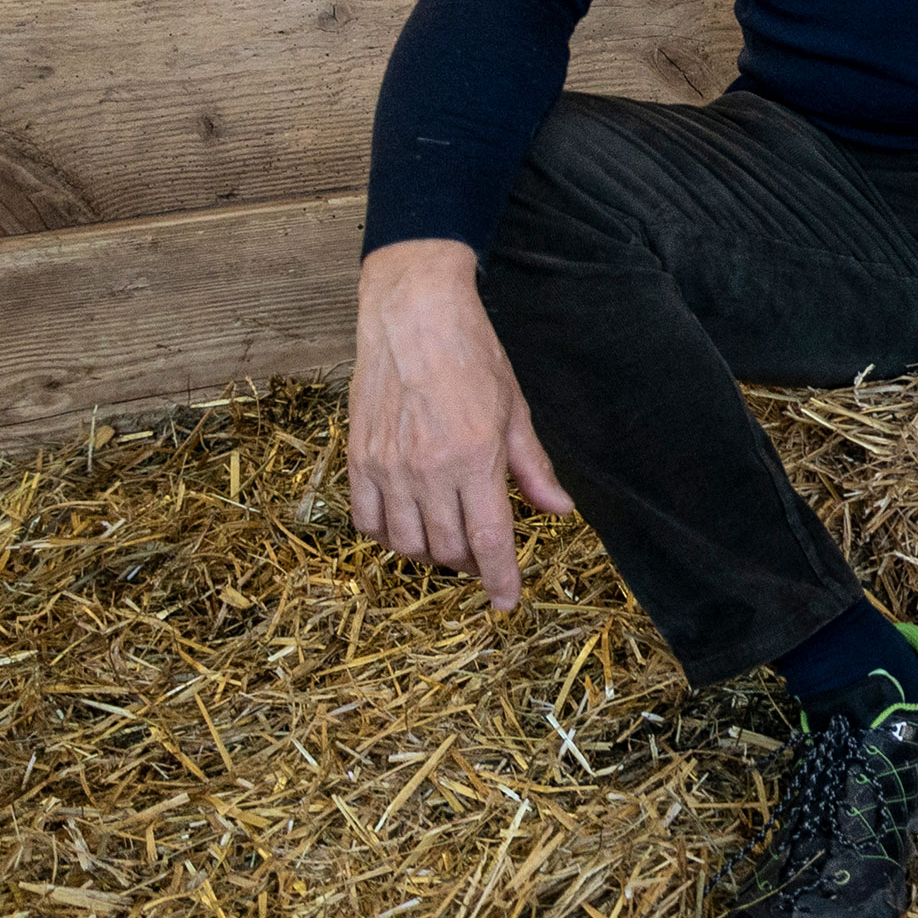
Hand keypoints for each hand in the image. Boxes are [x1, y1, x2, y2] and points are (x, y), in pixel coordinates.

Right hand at [347, 239, 575, 610]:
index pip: (488, 539)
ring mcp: (387, 466)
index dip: (500, 578)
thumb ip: (532, 467)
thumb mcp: (515, 410)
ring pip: (406, 543)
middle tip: (485, 555)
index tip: (507, 602)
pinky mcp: (358, 458)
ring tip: (450, 539)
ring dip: (431, 553)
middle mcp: (427, 469)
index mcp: (474, 457)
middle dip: (470, 564)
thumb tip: (559, 510)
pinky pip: (366, 521)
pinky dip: (388, 535)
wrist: (412, 315)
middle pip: (447, 549)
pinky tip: (409, 523)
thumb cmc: (472, 355)